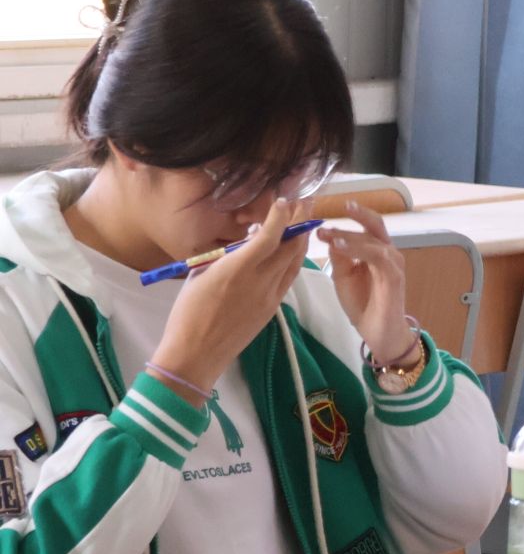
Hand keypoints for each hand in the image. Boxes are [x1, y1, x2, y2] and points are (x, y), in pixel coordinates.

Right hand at [151, 200, 309, 398]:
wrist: (196, 354)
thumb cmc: (188, 313)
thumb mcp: (199, 276)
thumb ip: (224, 257)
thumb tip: (244, 243)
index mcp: (237, 269)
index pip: (269, 236)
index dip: (281, 216)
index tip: (286, 200)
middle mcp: (259, 280)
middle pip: (291, 245)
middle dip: (301, 220)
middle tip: (307, 201)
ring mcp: (270, 295)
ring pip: (295, 261)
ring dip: (303, 238)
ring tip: (307, 219)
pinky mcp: (272, 308)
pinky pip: (289, 277)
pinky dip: (294, 259)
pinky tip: (294, 250)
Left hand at [317, 202, 415, 365]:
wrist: (379, 331)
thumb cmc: (363, 304)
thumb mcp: (343, 276)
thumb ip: (339, 256)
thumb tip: (330, 236)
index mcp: (375, 250)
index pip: (364, 226)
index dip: (345, 219)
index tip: (321, 215)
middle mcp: (387, 252)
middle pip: (376, 224)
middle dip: (358, 213)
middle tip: (339, 205)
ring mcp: (393, 263)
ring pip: (373, 240)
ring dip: (350, 235)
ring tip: (328, 233)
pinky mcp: (394, 276)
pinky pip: (377, 257)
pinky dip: (358, 249)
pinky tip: (340, 247)